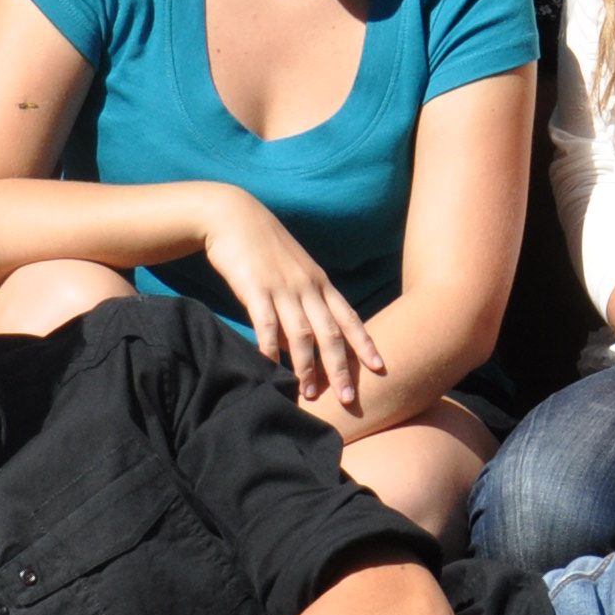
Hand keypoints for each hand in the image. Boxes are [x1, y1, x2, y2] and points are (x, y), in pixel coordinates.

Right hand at [196, 192, 385, 413]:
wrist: (234, 215)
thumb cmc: (263, 248)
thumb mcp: (291, 274)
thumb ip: (301, 306)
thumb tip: (300, 347)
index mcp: (319, 283)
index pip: (349, 317)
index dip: (365, 343)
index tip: (380, 367)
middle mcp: (307, 287)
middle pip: (331, 332)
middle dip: (341, 367)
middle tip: (350, 399)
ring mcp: (282, 288)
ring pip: (302, 333)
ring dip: (308, 366)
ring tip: (311, 394)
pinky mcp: (255, 288)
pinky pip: (265, 325)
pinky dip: (270, 349)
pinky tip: (270, 370)